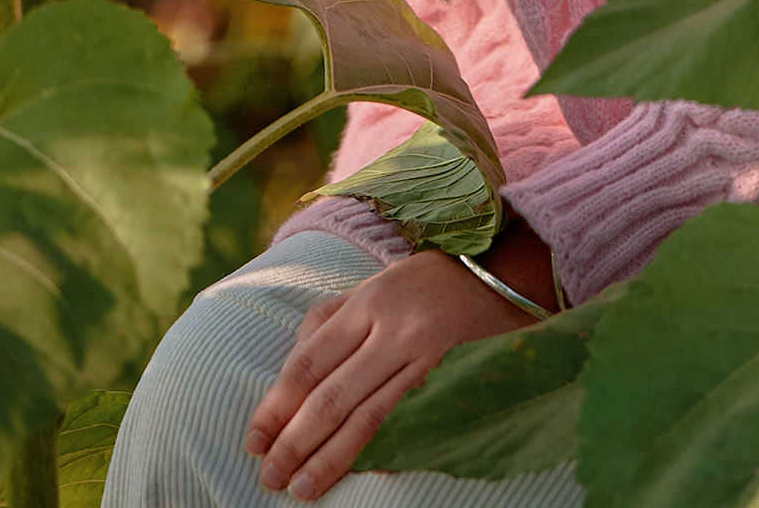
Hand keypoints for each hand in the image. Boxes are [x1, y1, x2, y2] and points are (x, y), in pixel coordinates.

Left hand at [244, 244, 542, 498]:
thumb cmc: (427, 283)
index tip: (255, 441)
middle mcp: (393, 327)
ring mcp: (425, 355)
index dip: (277, 405)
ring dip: (328, 458)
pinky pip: (404, 420)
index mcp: (367, 301)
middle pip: (331, 395)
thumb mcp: (375, 284)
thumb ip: (330, 320)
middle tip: (269, 478)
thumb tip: (288, 373)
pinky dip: (374, 449)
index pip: (309, 362)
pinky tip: (354, 471)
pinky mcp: (450, 377)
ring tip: (301, 488)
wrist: (504, 272)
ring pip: (366, 416)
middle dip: (294, 442)